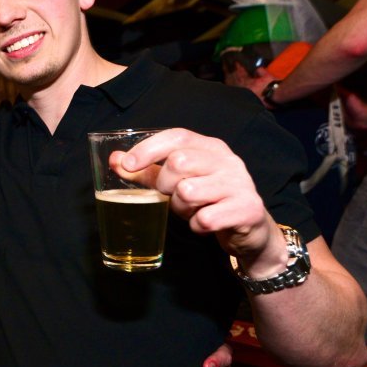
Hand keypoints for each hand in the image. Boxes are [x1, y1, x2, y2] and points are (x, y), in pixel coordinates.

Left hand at [116, 129, 286, 277]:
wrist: (251, 230)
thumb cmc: (209, 201)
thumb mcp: (178, 183)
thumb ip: (148, 172)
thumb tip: (115, 159)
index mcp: (211, 147)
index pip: (177, 136)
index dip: (149, 148)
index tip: (126, 164)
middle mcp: (228, 160)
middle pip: (179, 162)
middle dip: (165, 185)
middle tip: (171, 196)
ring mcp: (240, 184)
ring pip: (189, 191)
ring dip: (180, 208)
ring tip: (191, 211)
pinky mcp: (247, 209)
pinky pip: (205, 219)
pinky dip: (197, 226)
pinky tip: (205, 225)